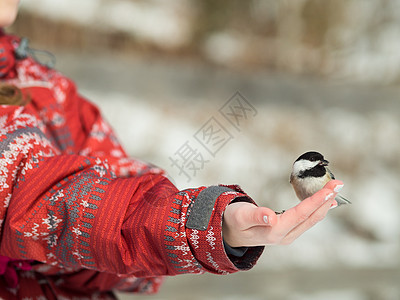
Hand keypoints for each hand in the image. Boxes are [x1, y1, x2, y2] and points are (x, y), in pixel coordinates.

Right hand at [222, 180, 341, 246]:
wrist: (229, 233)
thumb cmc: (233, 221)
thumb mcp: (240, 216)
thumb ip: (255, 216)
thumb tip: (271, 216)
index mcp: (275, 232)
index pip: (301, 214)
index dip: (317, 200)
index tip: (330, 188)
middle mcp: (284, 236)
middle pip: (310, 217)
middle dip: (326, 199)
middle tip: (338, 183)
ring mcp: (287, 235)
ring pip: (310, 219)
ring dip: (323, 204)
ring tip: (334, 191)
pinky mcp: (286, 232)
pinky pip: (306, 220)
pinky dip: (316, 209)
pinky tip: (322, 203)